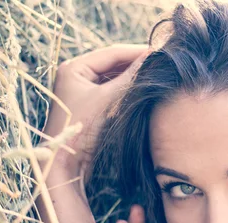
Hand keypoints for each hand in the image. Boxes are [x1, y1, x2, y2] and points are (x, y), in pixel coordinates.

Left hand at [43, 45, 148, 176]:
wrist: (66, 165)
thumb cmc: (82, 129)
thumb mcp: (109, 99)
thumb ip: (131, 77)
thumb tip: (154, 57)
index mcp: (74, 68)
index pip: (112, 53)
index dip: (137, 52)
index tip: (161, 52)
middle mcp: (76, 77)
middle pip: (113, 64)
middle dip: (136, 64)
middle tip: (161, 63)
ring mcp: (82, 92)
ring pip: (114, 79)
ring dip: (133, 77)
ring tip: (156, 76)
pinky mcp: (90, 108)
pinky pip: (113, 93)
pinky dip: (128, 90)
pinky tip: (144, 91)